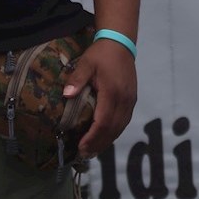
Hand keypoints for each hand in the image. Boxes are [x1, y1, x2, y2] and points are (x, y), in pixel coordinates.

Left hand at [64, 37, 137, 158]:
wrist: (121, 44)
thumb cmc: (101, 54)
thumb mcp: (86, 63)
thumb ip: (77, 78)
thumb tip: (66, 94)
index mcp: (112, 93)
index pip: (103, 122)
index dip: (93, 137)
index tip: (81, 147)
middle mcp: (124, 100)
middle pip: (112, 129)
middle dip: (98, 144)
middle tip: (84, 155)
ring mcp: (130, 101)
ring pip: (120, 128)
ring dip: (106, 141)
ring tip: (92, 150)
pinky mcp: (131, 100)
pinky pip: (123, 122)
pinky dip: (113, 133)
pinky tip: (104, 137)